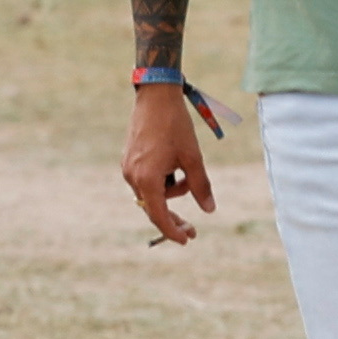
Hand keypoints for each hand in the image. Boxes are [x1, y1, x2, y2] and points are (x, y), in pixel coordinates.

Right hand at [123, 78, 216, 243]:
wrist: (155, 98)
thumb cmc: (175, 126)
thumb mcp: (193, 158)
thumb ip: (201, 186)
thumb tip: (209, 210)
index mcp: (147, 179)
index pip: (159, 215)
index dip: (172, 231)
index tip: (186, 240)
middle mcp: (132, 177)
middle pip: (153, 206)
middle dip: (172, 218)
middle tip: (192, 229)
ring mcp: (128, 168)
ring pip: (152, 192)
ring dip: (172, 190)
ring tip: (188, 170)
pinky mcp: (129, 160)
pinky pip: (147, 180)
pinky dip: (163, 180)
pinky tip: (175, 166)